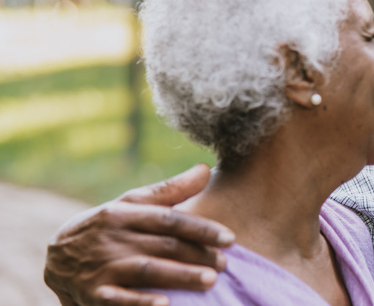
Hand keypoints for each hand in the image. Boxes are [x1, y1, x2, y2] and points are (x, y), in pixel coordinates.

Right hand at [43, 164, 234, 305]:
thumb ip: (170, 190)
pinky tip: (165, 305)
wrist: (56, 255)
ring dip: (179, 276)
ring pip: (147, 270)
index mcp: (126, 214)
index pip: (169, 219)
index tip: (230, 238)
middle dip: (198, 255)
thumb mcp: (132, 203)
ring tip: (209, 281)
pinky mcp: (93, 293)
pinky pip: (117, 299)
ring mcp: (103, 266)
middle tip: (226, 264)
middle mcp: (115, 238)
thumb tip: (206, 169)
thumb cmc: (108, 225)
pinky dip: (140, 303)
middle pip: (164, 246)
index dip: (201, 229)